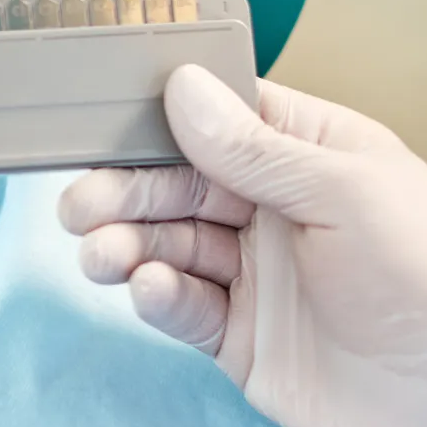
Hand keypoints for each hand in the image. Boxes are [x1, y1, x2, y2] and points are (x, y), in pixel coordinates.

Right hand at [59, 65, 426, 426]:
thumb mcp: (347, 196)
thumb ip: (256, 149)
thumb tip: (182, 88)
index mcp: (309, 157)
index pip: (218, 120)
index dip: (158, 119)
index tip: (102, 123)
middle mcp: (274, 210)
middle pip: (175, 184)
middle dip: (123, 191)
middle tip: (80, 205)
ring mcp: (253, 275)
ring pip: (165, 244)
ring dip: (125, 244)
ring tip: (102, 254)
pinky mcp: (239, 338)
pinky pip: (180, 306)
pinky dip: (155, 296)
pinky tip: (147, 289)